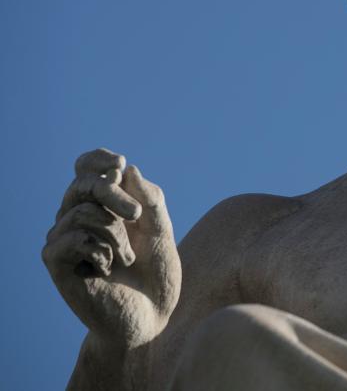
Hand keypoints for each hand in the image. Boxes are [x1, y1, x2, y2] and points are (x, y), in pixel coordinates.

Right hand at [42, 149, 181, 349]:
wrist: (149, 317)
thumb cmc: (156, 274)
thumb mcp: (161, 231)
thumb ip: (150, 200)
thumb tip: (128, 169)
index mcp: (103, 205)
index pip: (86, 167)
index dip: (97, 159)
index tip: (119, 163)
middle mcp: (79, 216)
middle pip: (83, 183)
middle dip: (112, 193)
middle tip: (137, 216)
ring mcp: (65, 239)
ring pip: (81, 211)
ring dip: (114, 233)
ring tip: (129, 258)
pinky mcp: (57, 263)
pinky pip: (71, 238)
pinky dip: (98, 249)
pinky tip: (107, 268)